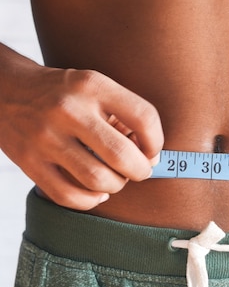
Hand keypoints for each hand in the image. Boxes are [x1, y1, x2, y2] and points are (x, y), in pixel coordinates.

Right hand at [0, 66, 163, 209]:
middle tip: (138, 170)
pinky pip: (70, 196)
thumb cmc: (65, 94)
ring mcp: (46, 138)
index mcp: (92, 86)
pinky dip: (91, 200)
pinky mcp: (29, 162)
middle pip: (122, 156)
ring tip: (115, 177)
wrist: (4, 90)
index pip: (144, 118)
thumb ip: (125, 116)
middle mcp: (68, 110)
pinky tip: (96, 191)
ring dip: (117, 186)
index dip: (156, 142)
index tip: (151, 150)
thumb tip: (151, 157)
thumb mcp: (94, 87)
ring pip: (99, 180)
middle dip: (141, 170)